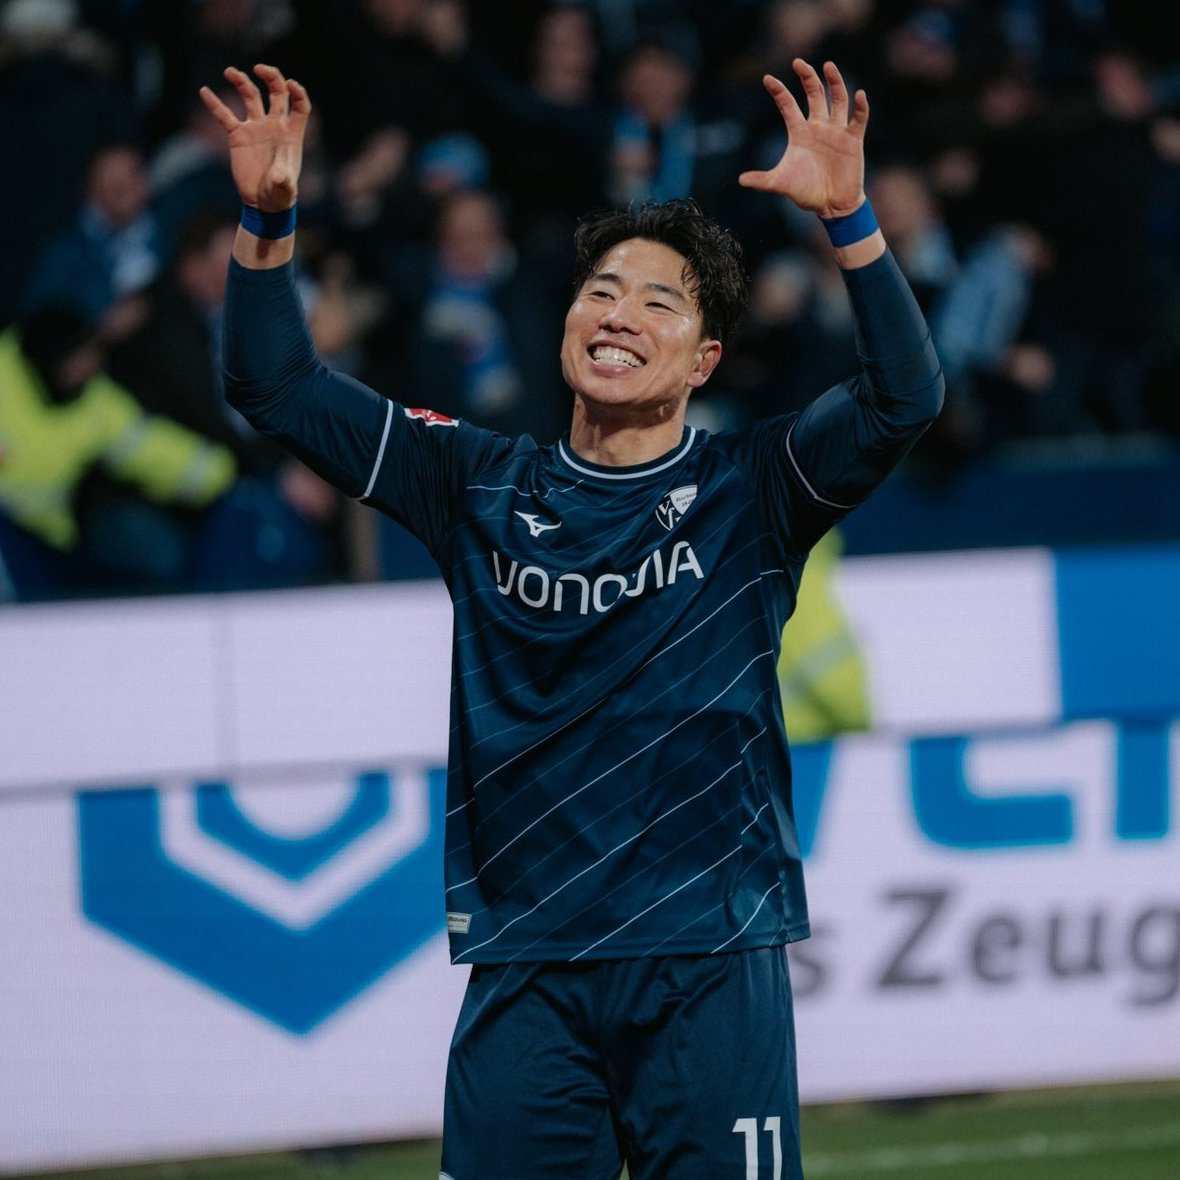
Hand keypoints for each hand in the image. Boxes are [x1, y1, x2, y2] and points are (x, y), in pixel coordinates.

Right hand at [198, 63, 309, 211]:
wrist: (262, 204)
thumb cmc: (280, 197)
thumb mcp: (284, 190)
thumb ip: (283, 181)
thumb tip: (279, 176)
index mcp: (291, 134)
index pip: (299, 105)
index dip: (297, 92)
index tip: (289, 84)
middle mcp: (274, 126)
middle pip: (276, 92)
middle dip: (271, 77)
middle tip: (259, 68)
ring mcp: (256, 128)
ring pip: (250, 96)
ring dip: (241, 81)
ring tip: (230, 72)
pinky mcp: (238, 136)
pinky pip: (225, 116)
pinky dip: (214, 104)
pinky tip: (204, 91)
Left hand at [738, 59, 867, 218]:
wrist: (832, 205)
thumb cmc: (806, 192)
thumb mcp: (781, 184)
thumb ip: (762, 181)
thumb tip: (740, 181)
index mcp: (800, 133)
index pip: (788, 106)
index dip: (779, 91)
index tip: (767, 79)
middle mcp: (818, 127)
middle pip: (814, 94)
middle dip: (807, 77)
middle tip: (798, 62)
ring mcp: (836, 131)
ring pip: (837, 99)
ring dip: (834, 82)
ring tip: (828, 66)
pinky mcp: (853, 140)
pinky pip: (858, 119)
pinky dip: (860, 107)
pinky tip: (859, 95)